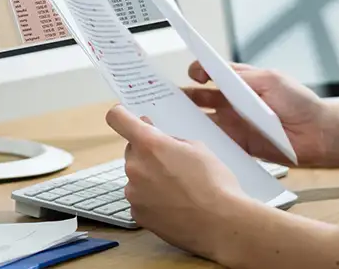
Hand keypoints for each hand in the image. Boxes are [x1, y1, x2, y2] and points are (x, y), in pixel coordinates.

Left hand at [105, 104, 249, 258]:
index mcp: (150, 144)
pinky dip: (152, 199)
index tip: (126, 117)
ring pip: (137, 176)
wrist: (221, 224)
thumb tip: (157, 137)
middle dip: (148, 152)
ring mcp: (133, 193)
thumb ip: (170, 139)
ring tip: (179, 188)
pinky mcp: (137, 214)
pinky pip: (140, 198)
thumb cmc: (215, 184)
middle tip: (172, 161)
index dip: (121, 115)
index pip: (117, 118)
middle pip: (132, 151)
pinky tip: (174, 204)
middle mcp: (135, 167)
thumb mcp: (198, 148)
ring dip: (151, 177)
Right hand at [183, 60, 332, 166]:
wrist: (317, 133)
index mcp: (242, 82)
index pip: (213, 73)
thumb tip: (216, 74)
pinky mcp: (238, 144)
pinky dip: (202, 141)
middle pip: (202, 97)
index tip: (191, 72)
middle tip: (165, 96)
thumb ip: (243, 78)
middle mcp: (235, 102)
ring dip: (188, 119)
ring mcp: (235, 124)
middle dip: (183, 95)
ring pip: (204, 119)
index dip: (199, 71)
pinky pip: (216, 142)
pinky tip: (190, 141)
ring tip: (170, 119)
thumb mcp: (271, 80)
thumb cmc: (299, 102)